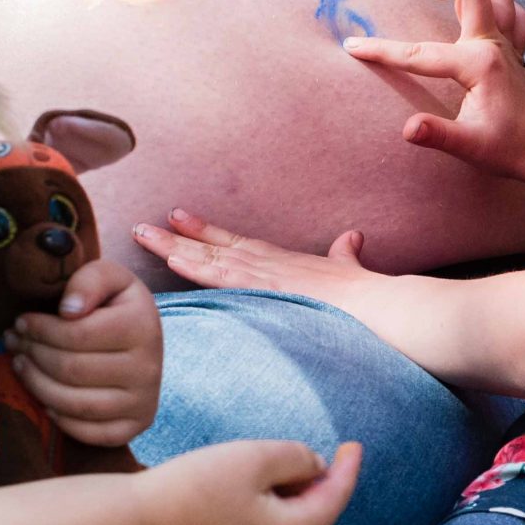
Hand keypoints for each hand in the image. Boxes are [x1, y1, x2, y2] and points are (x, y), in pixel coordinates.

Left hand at [2, 256, 159, 447]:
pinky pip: (87, 432)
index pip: (76, 335)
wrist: (143, 339)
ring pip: (74, 403)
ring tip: (20, 364)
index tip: (20, 322)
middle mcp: (148, 368)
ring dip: (36, 384)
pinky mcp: (134, 427)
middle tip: (13, 342)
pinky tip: (42, 396)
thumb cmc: (115, 305)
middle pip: (71, 370)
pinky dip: (58, 417)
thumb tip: (68, 310)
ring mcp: (142, 402)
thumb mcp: (108, 277)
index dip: (40, 330)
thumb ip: (89, 281)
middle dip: (33, 354)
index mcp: (142, 326)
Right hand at [133, 438, 360, 524]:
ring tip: (291, 472)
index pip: (333, 498)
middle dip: (321, 485)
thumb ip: (296, 457)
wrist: (137, 524)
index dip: (346, 469)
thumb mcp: (255, 456)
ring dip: (295, 500)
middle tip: (325, 456)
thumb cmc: (196, 485)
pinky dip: (273, 515)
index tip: (355, 445)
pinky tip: (259, 495)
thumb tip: (312, 468)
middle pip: (314, 518)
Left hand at [138, 208, 373, 306]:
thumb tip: (351, 238)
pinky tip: (174, 260)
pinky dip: (198, 269)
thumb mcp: (351, 269)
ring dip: (174, 248)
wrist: (382, 307)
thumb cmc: (369, 295)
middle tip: (143, 226)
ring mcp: (266, 276)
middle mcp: (269, 264)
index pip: (236, 243)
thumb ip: (346, 255)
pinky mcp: (268, 293)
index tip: (178, 218)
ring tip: (142, 235)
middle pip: (214, 246)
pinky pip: (224, 280)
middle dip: (177, 238)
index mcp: (283, 263)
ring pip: (210, 258)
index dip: (205, 232)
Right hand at [342, 0, 524, 189]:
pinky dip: (493, 1)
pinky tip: (473, 8)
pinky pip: (511, 11)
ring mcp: (507, 44)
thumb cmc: (508, 148)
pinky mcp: (515, 50)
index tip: (353, 46)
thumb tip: (407, 128)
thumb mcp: (469, 146)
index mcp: (477, 64)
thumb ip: (437, 134)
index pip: (419, 54)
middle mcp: (493, 45)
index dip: (382, 50)